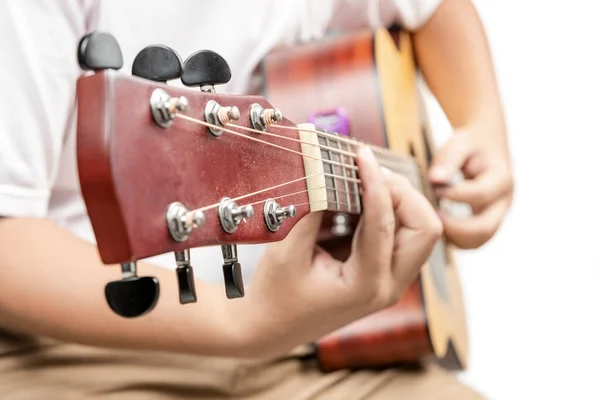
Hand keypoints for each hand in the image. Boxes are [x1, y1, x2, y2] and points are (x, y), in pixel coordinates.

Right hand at [244, 146, 441, 355]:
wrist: (270, 329)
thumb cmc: (274, 295)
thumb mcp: (287, 250)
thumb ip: (312, 209)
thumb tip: (327, 168)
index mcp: (366, 286)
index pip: (384, 224)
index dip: (375, 183)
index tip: (362, 155)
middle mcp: (388, 287)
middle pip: (426, 229)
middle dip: (403, 194)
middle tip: (369, 173)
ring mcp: (391, 283)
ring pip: (421, 232)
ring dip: (400, 201)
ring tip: (366, 181)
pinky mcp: (384, 275)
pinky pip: (404, 236)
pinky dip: (391, 211)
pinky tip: (362, 198)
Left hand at [429, 122, 512, 248]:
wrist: (486, 146)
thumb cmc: (471, 144)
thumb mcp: (460, 143)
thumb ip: (448, 160)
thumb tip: (435, 179)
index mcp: (501, 179)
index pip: (479, 195)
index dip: (452, 194)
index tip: (433, 187)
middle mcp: (503, 202)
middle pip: (484, 229)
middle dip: (454, 227)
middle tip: (431, 215)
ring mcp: (497, 216)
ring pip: (478, 241)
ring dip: (453, 236)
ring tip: (433, 220)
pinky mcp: (487, 223)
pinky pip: (472, 241)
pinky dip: (454, 238)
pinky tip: (438, 223)